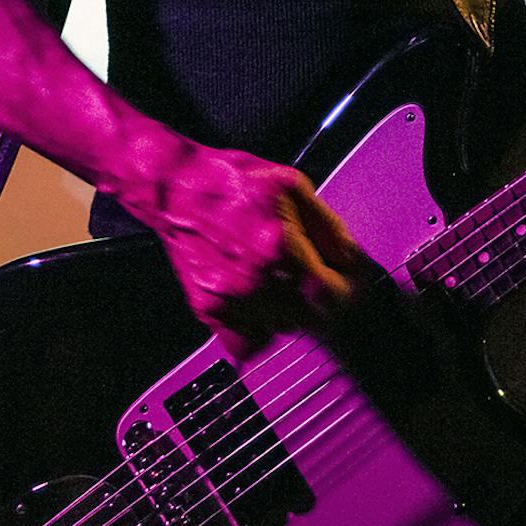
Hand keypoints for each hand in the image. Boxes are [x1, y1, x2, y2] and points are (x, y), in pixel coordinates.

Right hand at [122, 137, 363, 353]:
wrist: (176, 188)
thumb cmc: (231, 182)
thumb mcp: (292, 187)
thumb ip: (326, 225)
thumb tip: (349, 258)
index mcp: (279, 246)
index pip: (329, 290)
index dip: (343, 288)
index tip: (346, 282)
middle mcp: (253, 278)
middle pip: (310, 317)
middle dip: (320, 302)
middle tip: (317, 284)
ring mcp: (228, 298)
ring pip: (282, 328)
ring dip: (291, 312)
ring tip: (281, 283)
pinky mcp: (208, 309)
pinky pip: (247, 343)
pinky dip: (258, 330)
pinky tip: (260, 303)